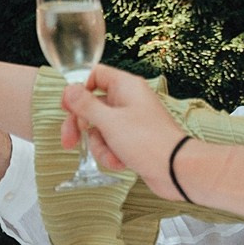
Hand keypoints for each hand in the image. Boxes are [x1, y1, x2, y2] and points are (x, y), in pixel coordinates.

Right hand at [57, 65, 185, 188]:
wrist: (176, 169)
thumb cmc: (149, 142)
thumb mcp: (109, 122)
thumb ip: (85, 105)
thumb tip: (69, 90)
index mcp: (125, 87)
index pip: (94, 75)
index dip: (77, 89)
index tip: (67, 107)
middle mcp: (128, 100)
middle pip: (91, 105)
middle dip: (80, 126)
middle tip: (69, 141)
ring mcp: (131, 121)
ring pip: (99, 129)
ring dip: (99, 146)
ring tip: (111, 156)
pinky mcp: (133, 140)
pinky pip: (110, 143)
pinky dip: (111, 154)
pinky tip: (120, 162)